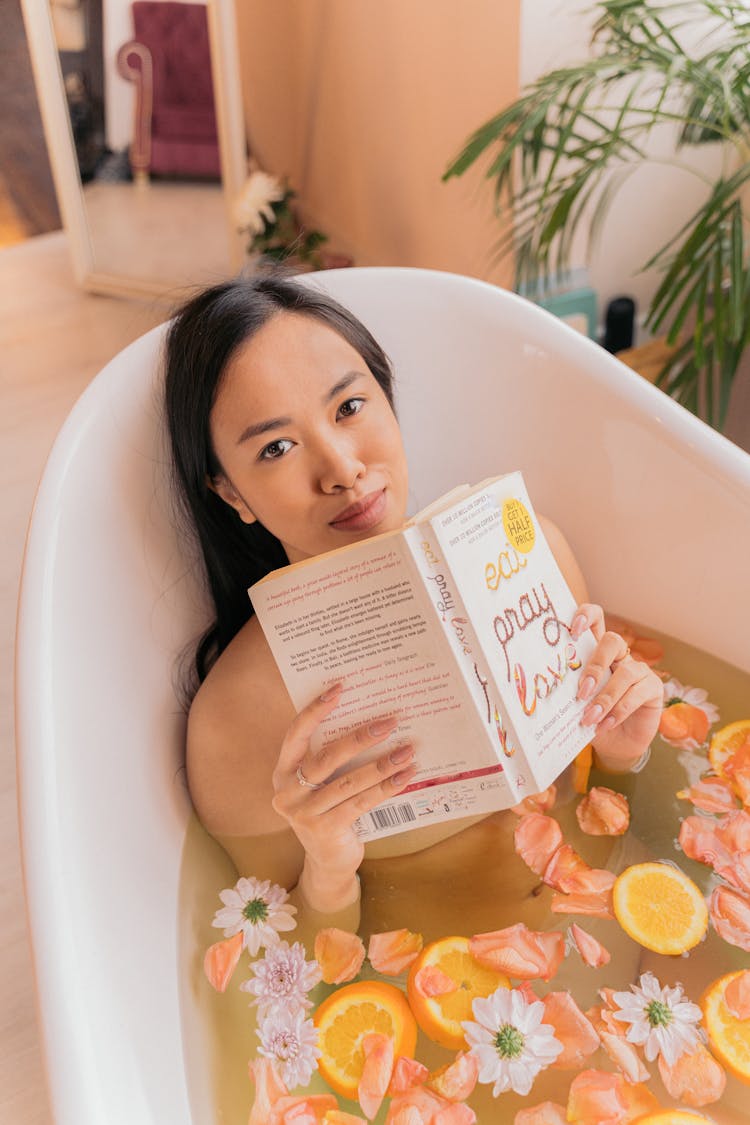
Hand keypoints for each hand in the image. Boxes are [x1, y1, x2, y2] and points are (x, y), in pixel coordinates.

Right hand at [271, 684, 415, 911]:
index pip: (296, 733)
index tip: (339, 688)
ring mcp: (304, 813)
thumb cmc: (329, 812)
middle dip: (361, 737)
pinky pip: (360, 803)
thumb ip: (332, 760)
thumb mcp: (322, 785)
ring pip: (348, 781)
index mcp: (283, 772)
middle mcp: (287, 792)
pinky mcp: (324, 830)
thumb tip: (371, 721)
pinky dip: (385, 788)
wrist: (328, 863)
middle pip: (326, 757)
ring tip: (408, 750)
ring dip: (382, 764)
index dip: (315, 710)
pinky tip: (405, 777)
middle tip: (390, 721)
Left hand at [571, 604, 662, 771]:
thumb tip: (545, 690)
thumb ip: (567, 691)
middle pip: (612, 641)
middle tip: (581, 690)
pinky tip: (604, 724)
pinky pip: (637, 694)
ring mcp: (639, 670)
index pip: (596, 620)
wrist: (617, 744)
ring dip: (605, 697)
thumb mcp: (576, 703)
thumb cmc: (592, 718)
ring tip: (590, 717)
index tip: (572, 629)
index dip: (587, 616)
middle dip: (596, 664)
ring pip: (626, 672)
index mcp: (597, 652)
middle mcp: (620, 656)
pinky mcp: (653, 687)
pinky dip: (618, 711)